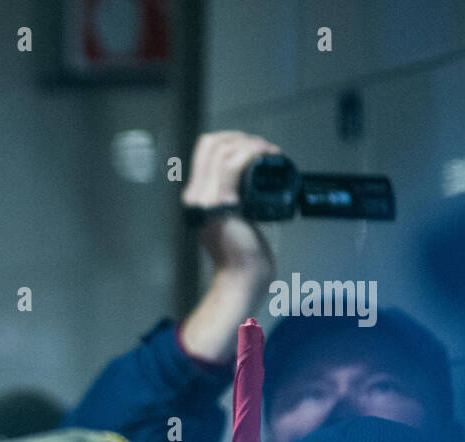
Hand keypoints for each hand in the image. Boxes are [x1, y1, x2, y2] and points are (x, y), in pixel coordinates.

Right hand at [182, 131, 277, 278]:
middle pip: (210, 144)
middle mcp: (196, 197)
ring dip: (249, 144)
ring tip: (268, 152)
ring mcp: (205, 201)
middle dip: (241, 138)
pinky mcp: (220, 206)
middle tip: (263, 149)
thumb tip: (254, 184)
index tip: (253, 147)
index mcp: (198, 198)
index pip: (204, 152)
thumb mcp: (235, 220)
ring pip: (221, 150)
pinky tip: (266, 157)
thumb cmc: (244, 255)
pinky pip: (232, 166)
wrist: (242, 279)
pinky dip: (251, 154)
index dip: (229, 139)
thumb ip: (237, 202)